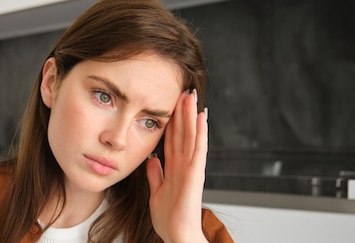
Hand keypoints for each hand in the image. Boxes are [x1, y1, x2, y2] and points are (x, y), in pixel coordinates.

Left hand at [146, 90, 208, 242]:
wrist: (177, 235)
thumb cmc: (169, 219)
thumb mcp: (156, 192)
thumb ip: (155, 175)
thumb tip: (152, 160)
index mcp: (174, 169)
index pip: (172, 139)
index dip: (171, 121)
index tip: (170, 104)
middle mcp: (184, 165)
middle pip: (183, 132)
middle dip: (182, 112)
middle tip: (183, 90)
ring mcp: (191, 168)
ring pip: (191, 135)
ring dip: (191, 115)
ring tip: (191, 95)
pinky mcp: (196, 173)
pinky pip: (198, 148)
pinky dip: (200, 132)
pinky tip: (202, 117)